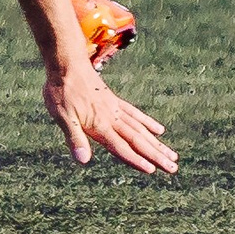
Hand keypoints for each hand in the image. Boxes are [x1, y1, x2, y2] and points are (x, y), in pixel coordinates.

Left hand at [42, 63, 176, 173]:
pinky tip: (158, 130)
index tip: (153, 171)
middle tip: (173, 168)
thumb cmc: (61, 91)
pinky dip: (147, 123)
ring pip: (140, 129)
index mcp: (100, 125)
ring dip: (156, 143)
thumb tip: (83, 161)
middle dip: (155, 155)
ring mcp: (115, 108)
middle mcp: (112, 118)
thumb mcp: (61, 116)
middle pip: (137, 140)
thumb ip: (74, 138)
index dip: (136, 160)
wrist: (66, 63)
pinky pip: (135, 114)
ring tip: (172, 155)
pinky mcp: (114, 100)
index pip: (121, 147)